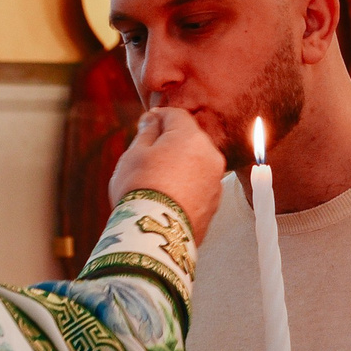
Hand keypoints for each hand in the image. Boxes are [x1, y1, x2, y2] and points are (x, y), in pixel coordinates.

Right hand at [109, 107, 225, 241]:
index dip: (159, 117)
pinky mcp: (215, 204)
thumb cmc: (140, 187)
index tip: (145, 123)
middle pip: (190, 139)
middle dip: (171, 142)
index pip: (176, 115)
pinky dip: (187, 186)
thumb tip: (153, 120)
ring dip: (181, 165)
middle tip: (148, 154)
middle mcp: (210, 155)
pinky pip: (199, 186)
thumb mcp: (134, 154)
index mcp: (190, 137)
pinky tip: (169, 196)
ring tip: (157, 180)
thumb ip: (146, 132)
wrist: (156, 235)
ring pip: (197, 163)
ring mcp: (216, 181)